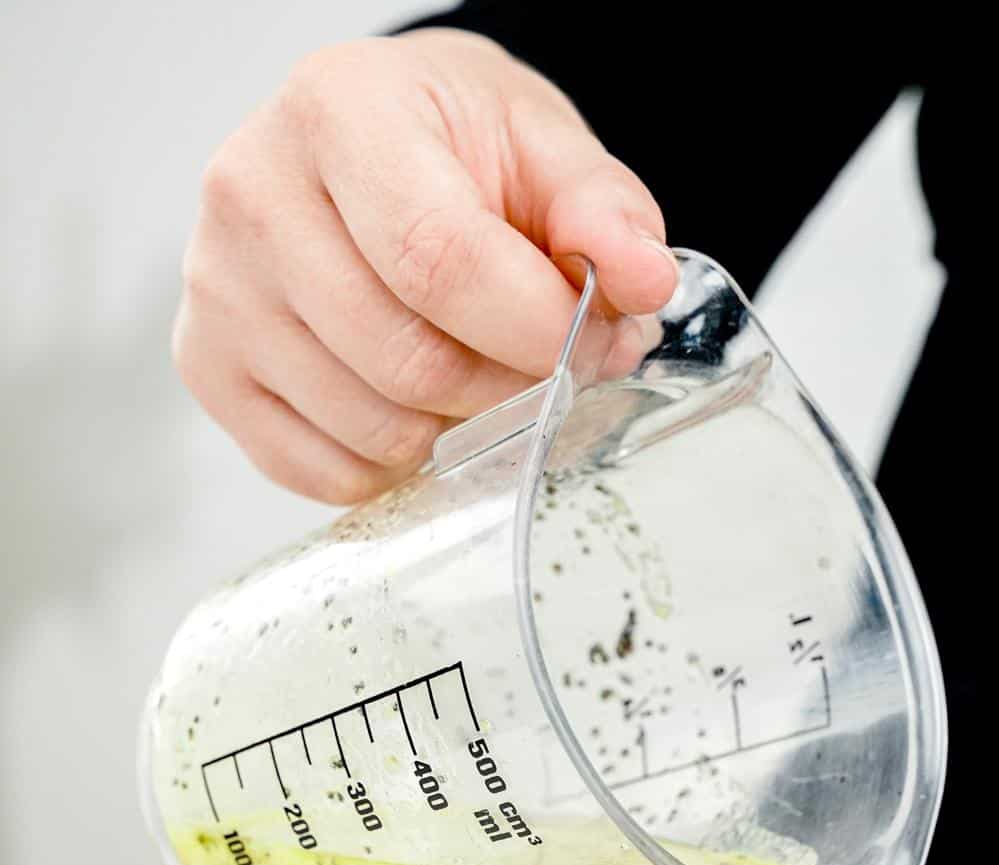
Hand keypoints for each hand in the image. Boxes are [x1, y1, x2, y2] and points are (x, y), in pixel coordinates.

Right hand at [173, 31, 675, 504]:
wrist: (357, 148)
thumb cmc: (447, 146)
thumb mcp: (538, 142)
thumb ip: (601, 209)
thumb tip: (643, 282)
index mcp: (337, 111)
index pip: (437, 258)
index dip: (531, 327)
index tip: (592, 345)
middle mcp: (252, 195)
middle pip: (405, 359)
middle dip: (505, 386)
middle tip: (543, 367)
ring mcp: (217, 291)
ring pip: (371, 427)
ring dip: (454, 429)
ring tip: (475, 373)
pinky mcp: (208, 367)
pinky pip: (321, 471)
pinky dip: (390, 464)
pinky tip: (413, 407)